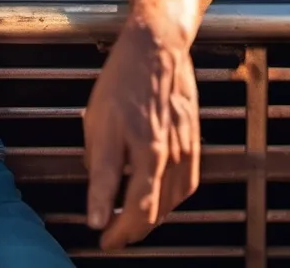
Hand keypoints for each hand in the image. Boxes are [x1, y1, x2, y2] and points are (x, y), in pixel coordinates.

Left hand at [83, 17, 200, 249]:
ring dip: (150, 222)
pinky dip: (171, 204)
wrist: (157, 49)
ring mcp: (180, 150)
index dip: (105, 216)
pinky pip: (185, 188)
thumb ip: (97, 156)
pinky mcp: (193, 147)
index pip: (115, 189)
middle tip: (112, 240)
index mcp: (129, 138)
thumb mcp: (95, 114)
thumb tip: (96, 188)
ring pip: (168, 203)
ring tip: (131, 229)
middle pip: (147, 207)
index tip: (97, 233)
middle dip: (128, 231)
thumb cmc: (122, 77)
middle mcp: (158, 149)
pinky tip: (159, 206)